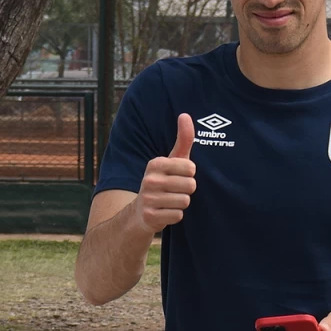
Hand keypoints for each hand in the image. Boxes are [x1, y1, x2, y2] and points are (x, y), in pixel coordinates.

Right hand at [134, 114, 195, 233]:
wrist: (140, 211)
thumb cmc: (163, 181)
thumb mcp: (172, 160)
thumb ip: (183, 139)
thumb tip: (185, 114)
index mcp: (155, 163)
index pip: (191, 168)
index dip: (189, 174)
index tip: (177, 175)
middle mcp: (149, 179)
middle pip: (190, 185)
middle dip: (186, 190)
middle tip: (174, 190)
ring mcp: (148, 198)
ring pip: (185, 201)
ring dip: (181, 203)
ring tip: (169, 200)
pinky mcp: (150, 216)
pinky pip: (178, 216)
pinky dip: (175, 215)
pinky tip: (165, 211)